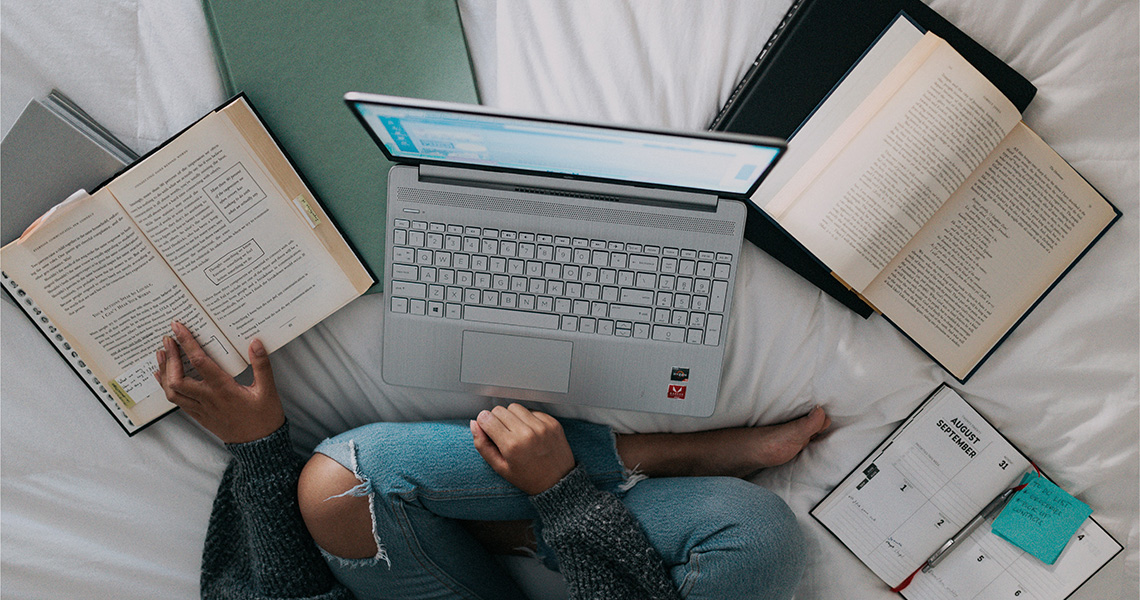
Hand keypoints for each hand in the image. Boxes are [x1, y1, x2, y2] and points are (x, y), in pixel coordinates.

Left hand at [154, 321, 283, 443]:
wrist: (259, 446)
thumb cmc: (264, 418)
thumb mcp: (267, 390)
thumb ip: (261, 365)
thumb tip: (255, 343)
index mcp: (223, 390)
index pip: (200, 362)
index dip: (187, 343)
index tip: (178, 328)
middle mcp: (208, 399)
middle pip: (177, 378)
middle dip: (169, 357)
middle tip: (167, 339)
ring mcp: (201, 409)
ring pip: (172, 391)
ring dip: (164, 372)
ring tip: (162, 355)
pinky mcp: (200, 416)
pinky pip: (177, 401)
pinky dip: (166, 387)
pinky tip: (163, 377)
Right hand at [470, 404, 575, 494]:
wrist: (558, 481)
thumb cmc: (528, 478)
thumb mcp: (500, 467)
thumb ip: (483, 445)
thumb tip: (474, 424)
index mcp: (512, 445)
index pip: (487, 418)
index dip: (484, 423)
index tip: (487, 429)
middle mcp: (527, 433)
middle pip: (500, 410)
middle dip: (497, 420)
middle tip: (503, 435)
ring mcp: (541, 426)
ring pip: (515, 407)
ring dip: (512, 416)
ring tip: (516, 432)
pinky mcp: (552, 422)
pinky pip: (532, 411)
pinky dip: (528, 419)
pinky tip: (530, 433)